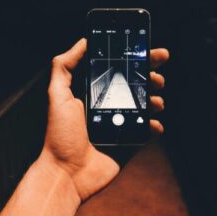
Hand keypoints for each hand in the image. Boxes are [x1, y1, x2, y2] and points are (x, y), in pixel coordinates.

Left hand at [39, 38, 168, 200]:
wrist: (66, 174)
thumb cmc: (59, 135)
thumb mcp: (57, 95)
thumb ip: (64, 67)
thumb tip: (83, 41)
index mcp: (93, 93)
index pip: (117, 69)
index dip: (134, 59)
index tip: (149, 50)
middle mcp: (108, 106)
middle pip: (136, 85)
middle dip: (151, 77)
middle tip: (159, 77)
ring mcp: (120, 124)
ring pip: (145, 106)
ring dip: (155, 100)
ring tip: (156, 102)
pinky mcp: (129, 143)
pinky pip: (147, 131)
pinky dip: (154, 126)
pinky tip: (154, 124)